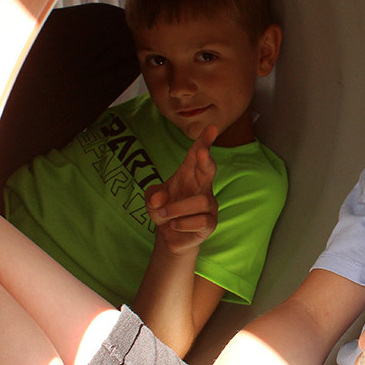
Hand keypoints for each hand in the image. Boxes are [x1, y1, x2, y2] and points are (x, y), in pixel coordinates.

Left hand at [146, 125, 217, 254]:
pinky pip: (200, 221)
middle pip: (209, 170)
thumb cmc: (164, 210)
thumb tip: (160, 200)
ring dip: (178, 208)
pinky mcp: (210, 223)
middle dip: (206, 160)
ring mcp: (209, 205)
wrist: (170, 236)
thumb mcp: (151, 200)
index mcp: (189, 174)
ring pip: (200, 201)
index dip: (205, 141)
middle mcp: (202, 187)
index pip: (196, 155)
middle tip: (201, 152)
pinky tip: (174, 225)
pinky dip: (182, 223)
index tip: (212, 128)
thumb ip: (152, 195)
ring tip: (164, 215)